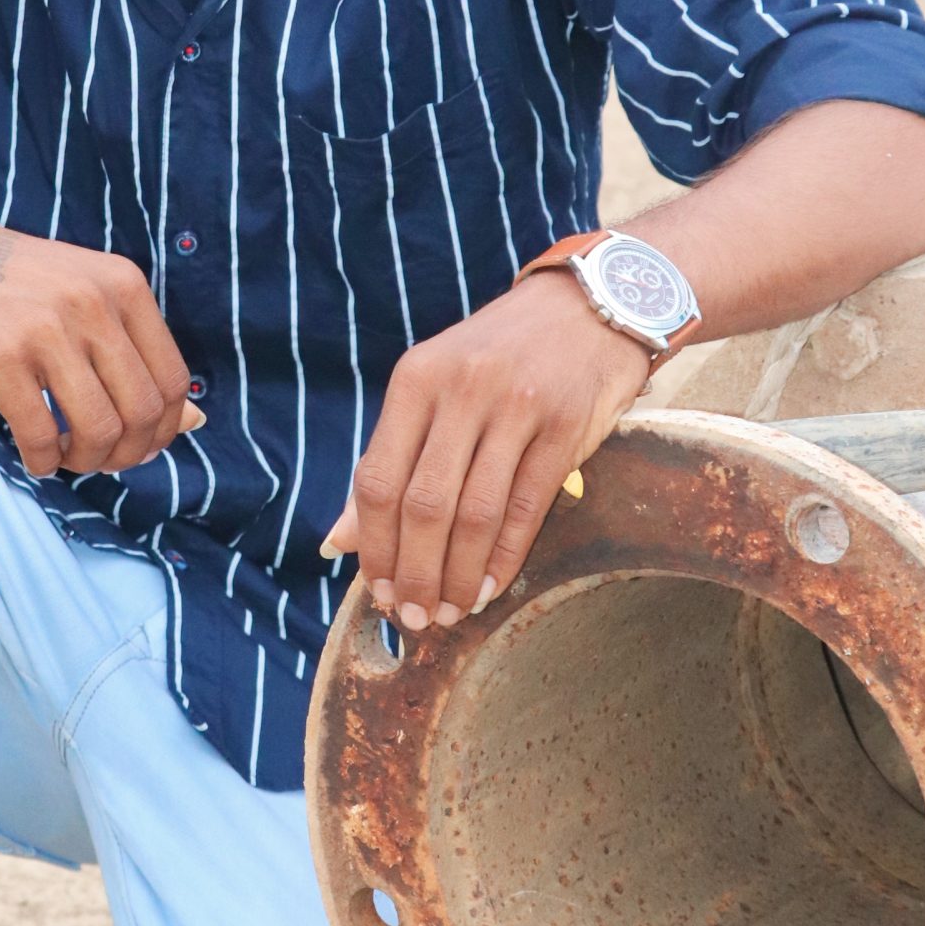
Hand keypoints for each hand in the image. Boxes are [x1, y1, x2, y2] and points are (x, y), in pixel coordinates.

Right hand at [0, 198, 195, 476]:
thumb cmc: (2, 284)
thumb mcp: (80, 297)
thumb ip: (133, 353)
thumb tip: (196, 422)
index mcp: (122, 284)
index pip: (174, 381)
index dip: (163, 430)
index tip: (136, 444)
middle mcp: (91, 302)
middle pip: (142, 412)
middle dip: (126, 454)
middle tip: (98, 459)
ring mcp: (45, 328)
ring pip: (98, 430)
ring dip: (85, 462)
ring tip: (65, 456)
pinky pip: (41, 436)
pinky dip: (42, 462)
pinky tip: (33, 456)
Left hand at [323, 274, 649, 628]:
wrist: (587, 308)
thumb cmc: (496, 357)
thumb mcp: (431, 388)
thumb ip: (388, 460)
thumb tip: (336, 542)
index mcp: (416, 379)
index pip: (379, 478)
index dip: (373, 546)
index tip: (374, 591)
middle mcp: (462, 390)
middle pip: (423, 504)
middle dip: (412, 573)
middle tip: (411, 617)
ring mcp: (516, 408)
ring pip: (474, 514)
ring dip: (456, 575)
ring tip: (447, 612)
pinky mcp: (565, 428)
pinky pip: (526, 510)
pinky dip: (503, 558)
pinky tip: (487, 587)